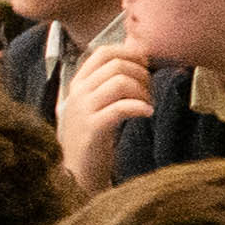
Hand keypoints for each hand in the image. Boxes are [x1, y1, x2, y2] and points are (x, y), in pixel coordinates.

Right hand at [58, 38, 154, 171]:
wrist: (75, 172)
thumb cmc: (92, 137)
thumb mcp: (93, 105)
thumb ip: (107, 85)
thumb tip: (140, 63)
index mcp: (78, 83)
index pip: (103, 52)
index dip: (130, 53)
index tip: (145, 67)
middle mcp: (78, 93)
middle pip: (117, 65)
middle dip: (142, 74)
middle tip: (149, 92)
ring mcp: (83, 110)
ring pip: (120, 82)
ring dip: (142, 91)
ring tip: (147, 105)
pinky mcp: (93, 129)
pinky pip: (120, 107)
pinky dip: (139, 107)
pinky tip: (147, 113)